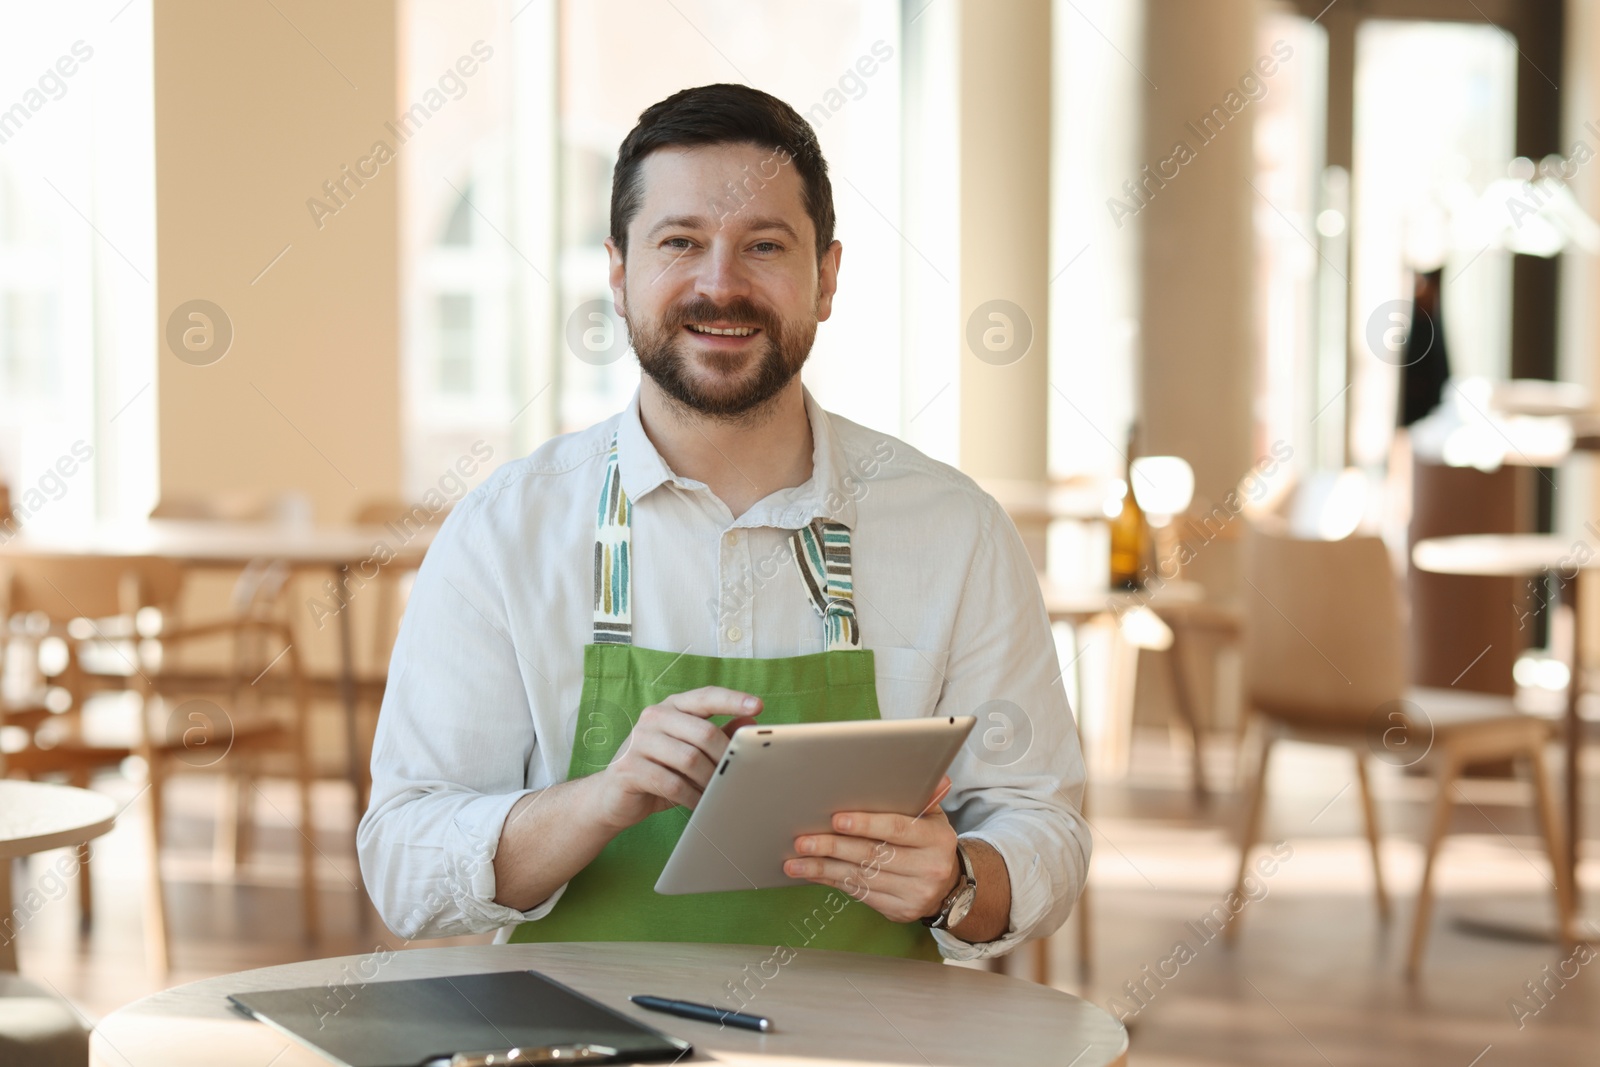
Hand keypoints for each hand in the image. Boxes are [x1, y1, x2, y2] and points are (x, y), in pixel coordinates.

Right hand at [589, 686, 761, 832]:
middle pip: (703, 732)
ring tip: (716, 792)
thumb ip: (718, 735)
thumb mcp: (691, 752)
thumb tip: (750, 720)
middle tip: (736, 775)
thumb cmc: (659, 771)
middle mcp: (653, 717)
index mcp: (671, 707)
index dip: (732, 699)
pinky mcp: (629, 768)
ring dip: (709, 780)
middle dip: (724, 757)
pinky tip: (699, 803)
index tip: (758, 704)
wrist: (613, 797)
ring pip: (690, 759)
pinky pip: (672, 783)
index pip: (705, 696)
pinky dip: (691, 796)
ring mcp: (638, 741)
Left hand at [783, 776, 958, 923]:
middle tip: (803, 840)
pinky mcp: (898, 911)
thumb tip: (918, 766)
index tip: (836, 819)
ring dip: (823, 869)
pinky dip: (832, 881)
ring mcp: (914, 893)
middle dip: (833, 847)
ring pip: (860, 877)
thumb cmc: (929, 841)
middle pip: (872, 855)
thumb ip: (921, 794)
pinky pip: (859, 893)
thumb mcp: (932, 815)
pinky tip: (812, 873)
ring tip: (795, 862)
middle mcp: (928, 868)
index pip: (897, 829)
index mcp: (936, 839)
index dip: (865, 824)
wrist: (947, 885)